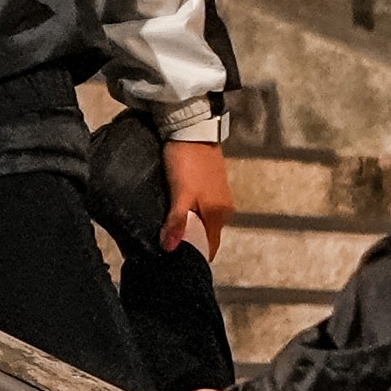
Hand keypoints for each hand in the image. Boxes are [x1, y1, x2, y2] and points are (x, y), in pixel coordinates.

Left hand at [162, 138, 234, 254]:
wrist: (192, 127)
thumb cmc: (186, 163)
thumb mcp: (180, 193)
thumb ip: (177, 221)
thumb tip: (170, 249)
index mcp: (218, 213)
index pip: (211, 246)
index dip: (196, 255)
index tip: (179, 263)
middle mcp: (223, 207)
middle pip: (208, 234)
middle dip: (191, 242)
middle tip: (167, 248)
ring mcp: (219, 194)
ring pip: (204, 220)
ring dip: (191, 227)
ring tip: (169, 232)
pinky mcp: (212, 183)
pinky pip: (202, 207)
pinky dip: (192, 213)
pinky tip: (177, 212)